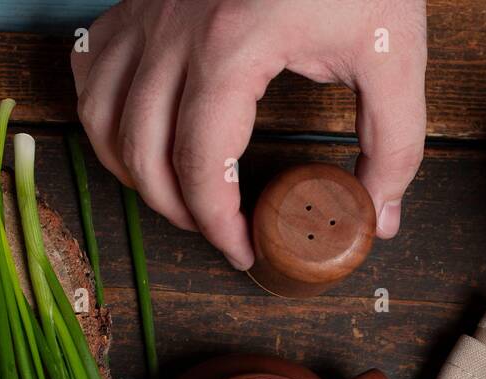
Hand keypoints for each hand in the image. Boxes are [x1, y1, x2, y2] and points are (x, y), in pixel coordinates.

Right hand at [70, 0, 426, 268]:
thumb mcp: (393, 51)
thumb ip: (394, 145)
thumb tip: (377, 217)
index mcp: (233, 46)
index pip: (202, 165)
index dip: (219, 224)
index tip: (245, 249)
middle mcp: (175, 30)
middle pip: (142, 153)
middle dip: (177, 210)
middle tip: (220, 230)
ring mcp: (149, 11)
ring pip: (102, 117)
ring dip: (132, 170)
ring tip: (178, 194)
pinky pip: (91, 67)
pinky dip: (104, 111)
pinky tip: (139, 130)